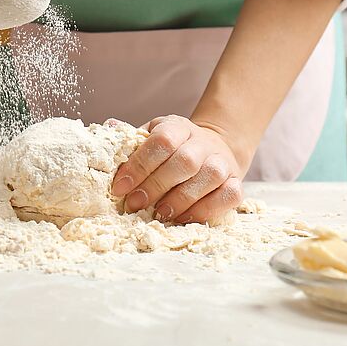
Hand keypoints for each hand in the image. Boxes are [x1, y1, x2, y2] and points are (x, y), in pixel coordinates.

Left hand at [110, 115, 243, 224]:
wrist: (214, 148)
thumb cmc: (173, 149)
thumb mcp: (152, 136)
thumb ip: (133, 140)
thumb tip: (109, 127)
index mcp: (179, 128)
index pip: (162, 141)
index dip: (139, 165)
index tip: (120, 187)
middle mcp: (204, 143)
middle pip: (184, 161)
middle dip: (156, 186)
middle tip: (135, 205)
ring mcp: (223, 162)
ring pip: (209, 177)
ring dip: (181, 199)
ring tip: (160, 214)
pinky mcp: (237, 182)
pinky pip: (228, 196)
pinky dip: (206, 209)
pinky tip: (184, 218)